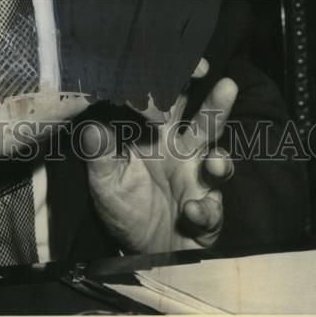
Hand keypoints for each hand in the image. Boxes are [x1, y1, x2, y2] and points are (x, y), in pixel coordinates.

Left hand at [82, 67, 237, 253]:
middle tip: (224, 83)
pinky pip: (211, 206)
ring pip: (218, 156)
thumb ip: (99, 154)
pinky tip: (193, 211)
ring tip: (215, 162)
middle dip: (215, 101)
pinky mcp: (209, 209)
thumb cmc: (124, 206)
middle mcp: (182, 150)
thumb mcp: (104, 180)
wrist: (143, 252)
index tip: (179, 65)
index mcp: (156, 134)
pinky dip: (205, 210)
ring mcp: (198, 178)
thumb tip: (91, 127)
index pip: (167, 99)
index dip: (174, 81)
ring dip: (221, 159)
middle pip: (203, 119)